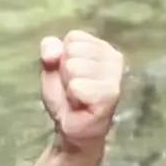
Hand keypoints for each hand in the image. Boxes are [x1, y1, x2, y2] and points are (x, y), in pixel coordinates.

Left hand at [37, 30, 124, 154]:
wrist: (70, 128)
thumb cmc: (65, 97)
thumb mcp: (51, 67)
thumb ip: (49, 50)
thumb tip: (53, 53)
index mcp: (103, 47)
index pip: (73, 38)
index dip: (62, 57)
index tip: (70, 75)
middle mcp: (114, 58)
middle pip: (72, 51)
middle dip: (64, 72)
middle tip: (73, 89)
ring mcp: (115, 77)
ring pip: (73, 67)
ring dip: (68, 87)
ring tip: (78, 98)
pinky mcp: (111, 96)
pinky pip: (77, 86)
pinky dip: (73, 98)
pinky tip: (82, 106)